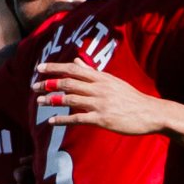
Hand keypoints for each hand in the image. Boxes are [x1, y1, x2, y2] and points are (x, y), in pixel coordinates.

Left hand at [33, 61, 166, 134]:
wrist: (150, 113)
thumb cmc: (132, 98)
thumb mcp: (112, 81)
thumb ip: (92, 72)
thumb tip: (76, 62)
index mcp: (101, 77)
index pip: (72, 69)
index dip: (54, 68)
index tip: (39, 68)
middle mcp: (98, 88)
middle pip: (68, 83)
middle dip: (48, 84)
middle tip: (33, 86)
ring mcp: (100, 103)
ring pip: (70, 99)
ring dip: (52, 100)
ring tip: (39, 102)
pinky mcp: (102, 119)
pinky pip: (78, 118)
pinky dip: (62, 119)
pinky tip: (51, 121)